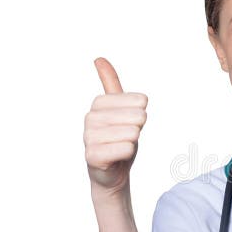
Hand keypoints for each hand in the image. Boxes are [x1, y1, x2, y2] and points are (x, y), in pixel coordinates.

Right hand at [84, 57, 148, 197]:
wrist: (112, 172)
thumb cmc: (118, 138)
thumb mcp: (120, 109)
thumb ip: (111, 85)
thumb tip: (98, 58)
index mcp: (99, 103)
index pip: (140, 101)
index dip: (142, 112)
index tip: (131, 122)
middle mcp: (90, 118)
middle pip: (138, 116)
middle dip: (139, 129)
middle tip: (127, 137)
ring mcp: (89, 137)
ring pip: (132, 133)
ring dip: (133, 143)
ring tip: (121, 146)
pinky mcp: (92, 156)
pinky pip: (125, 148)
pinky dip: (128, 153)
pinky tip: (119, 157)